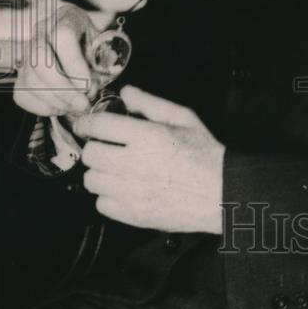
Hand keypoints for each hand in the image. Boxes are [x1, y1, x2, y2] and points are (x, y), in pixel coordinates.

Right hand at [13, 4, 96, 116]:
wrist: (81, 46)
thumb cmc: (94, 46)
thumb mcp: (105, 48)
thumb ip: (101, 65)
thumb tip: (89, 89)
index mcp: (67, 18)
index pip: (63, 37)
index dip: (74, 65)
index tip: (88, 85)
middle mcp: (42, 32)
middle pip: (40, 61)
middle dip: (63, 89)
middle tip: (82, 104)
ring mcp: (27, 52)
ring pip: (31, 81)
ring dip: (57, 101)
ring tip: (77, 106)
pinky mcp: (19, 73)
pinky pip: (22, 94)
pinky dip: (43, 107)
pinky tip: (62, 106)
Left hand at [77, 85, 224, 233]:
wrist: (221, 193)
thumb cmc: (204, 154)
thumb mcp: (184, 118)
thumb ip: (151, 104)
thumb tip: (126, 92)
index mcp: (147, 137)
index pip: (99, 126)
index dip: (87, 123)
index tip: (86, 125)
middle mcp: (135, 164)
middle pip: (90, 155)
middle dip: (96, 147)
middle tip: (108, 147)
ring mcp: (132, 193)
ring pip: (92, 181)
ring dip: (101, 172)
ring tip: (116, 169)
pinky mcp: (133, 215)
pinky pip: (101, 205)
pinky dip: (108, 197)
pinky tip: (124, 189)